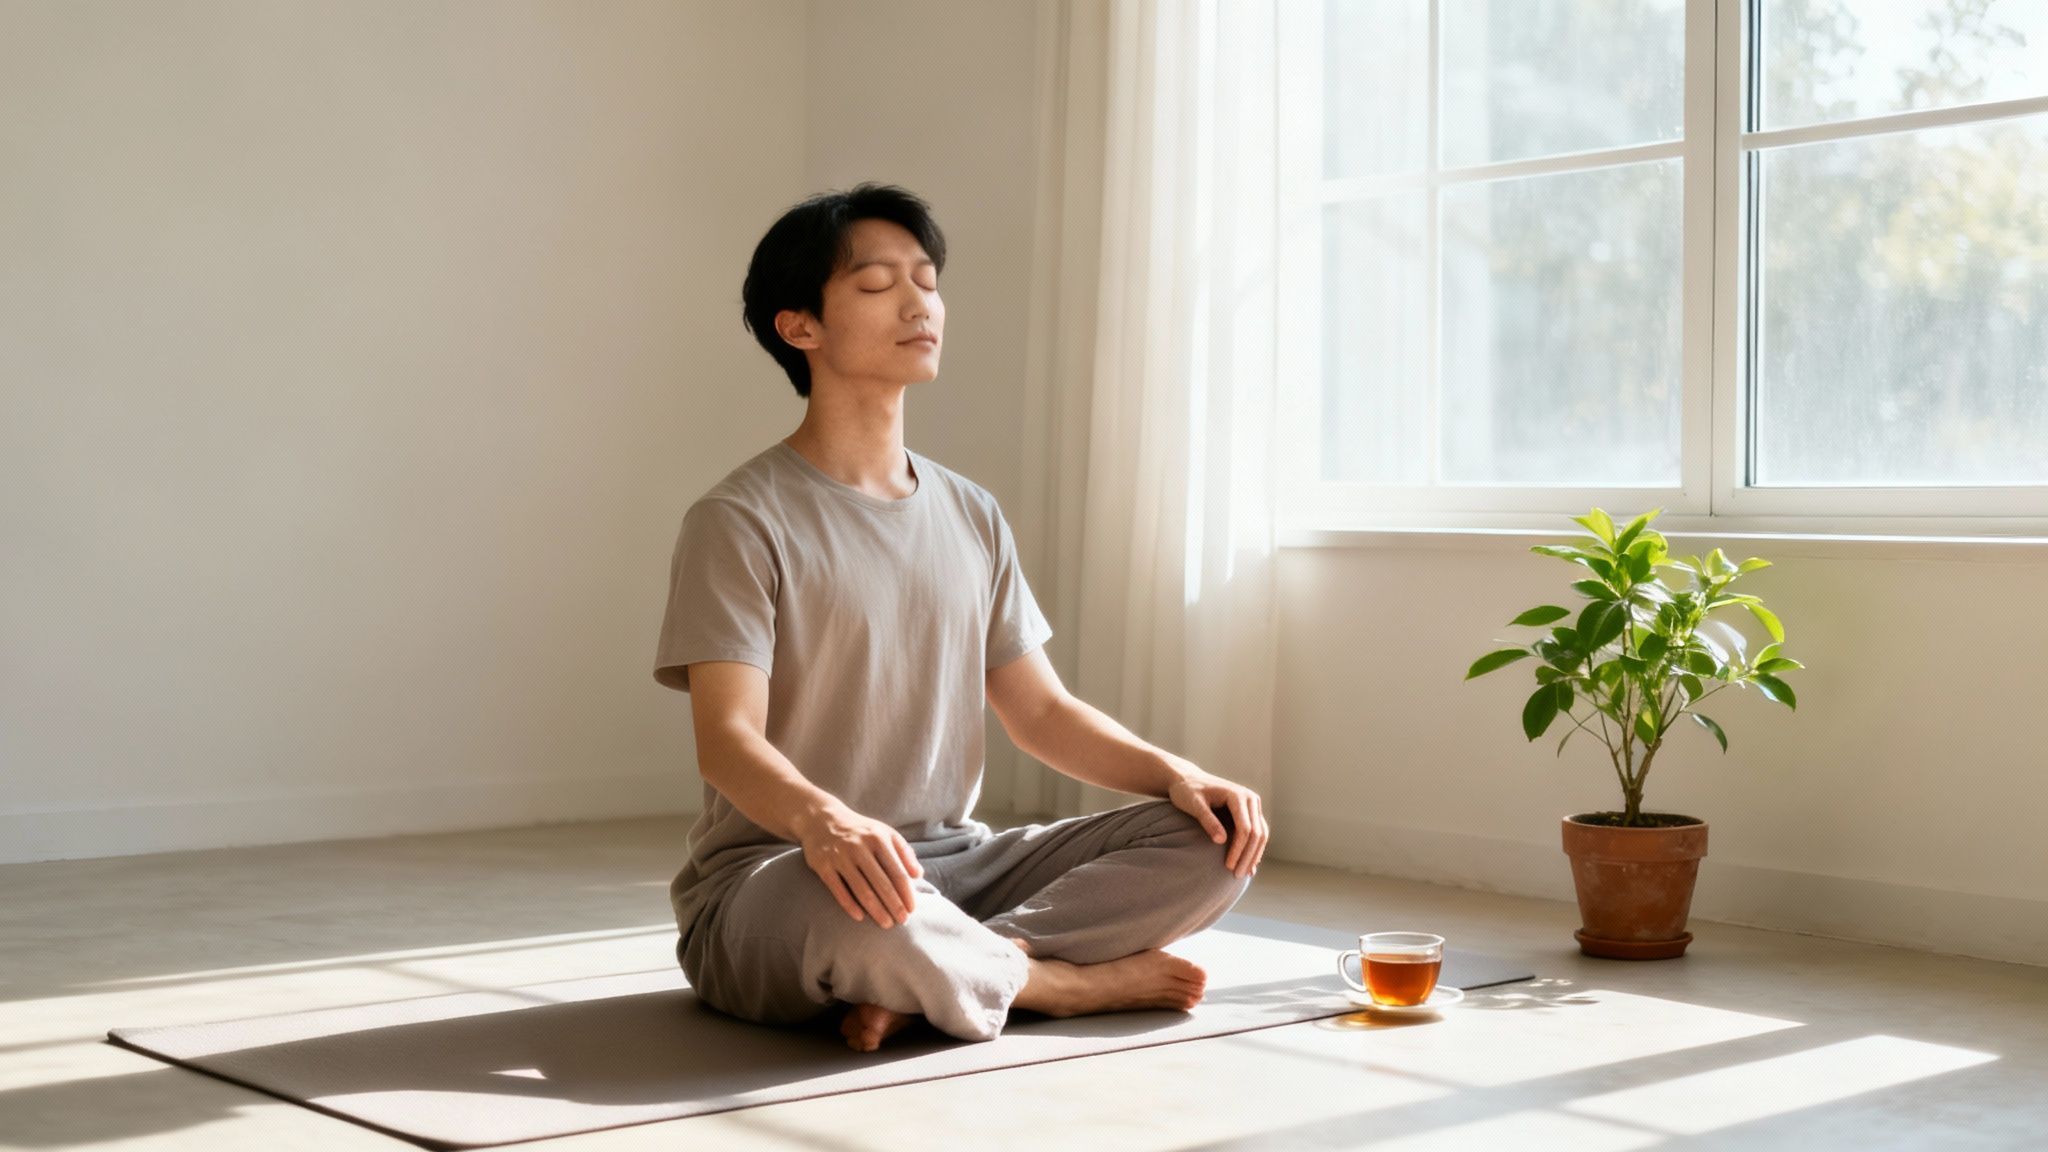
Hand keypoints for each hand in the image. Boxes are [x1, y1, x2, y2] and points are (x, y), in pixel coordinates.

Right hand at [796, 804, 923, 927]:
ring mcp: (840, 857)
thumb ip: (904, 852)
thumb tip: (919, 875)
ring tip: (885, 923)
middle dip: (894, 905)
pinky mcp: (823, 866)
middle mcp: (860, 847)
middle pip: (881, 883)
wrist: (821, 819)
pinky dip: (850, 905)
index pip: (897, 872)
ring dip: (876, 910)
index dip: (906, 893)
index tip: (912, 909)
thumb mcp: (885, 833)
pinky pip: (838, 890)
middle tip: (901, 921)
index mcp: (878, 839)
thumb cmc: (860, 831)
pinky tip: (860, 918)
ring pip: (861, 890)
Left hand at [1165, 764, 1268, 879]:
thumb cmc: (1187, 791)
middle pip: (1257, 833)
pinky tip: (1249, 865)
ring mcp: (1252, 805)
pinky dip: (1254, 849)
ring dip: (1254, 855)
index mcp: (1238, 795)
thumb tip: (1221, 841)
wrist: (1187, 780)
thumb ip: (1207, 820)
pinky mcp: (1250, 812)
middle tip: (1237, 876)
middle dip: (1248, 856)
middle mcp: (1250, 799)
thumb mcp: (1193, 804)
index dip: (1238, 849)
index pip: (1245, 828)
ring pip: (1261, 834)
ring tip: (1243, 874)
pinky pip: (1257, 832)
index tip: (1228, 866)